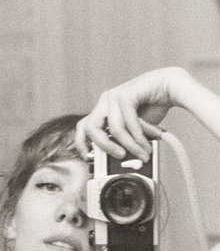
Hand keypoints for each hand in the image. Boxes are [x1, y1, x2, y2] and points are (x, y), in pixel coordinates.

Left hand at [74, 67, 188, 160]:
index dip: (82, 144)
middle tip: (119, 157)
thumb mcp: (132, 129)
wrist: (170, 88)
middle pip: (91, 128)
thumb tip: (117, 162)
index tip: (89, 159)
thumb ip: (121, 140)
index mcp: (102, 110)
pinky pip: (128, 122)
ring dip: (130, 145)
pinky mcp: (126, 94)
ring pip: (114, 128)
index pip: (83, 128)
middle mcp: (105, 102)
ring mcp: (114, 96)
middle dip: (104, 146)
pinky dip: (139, 137)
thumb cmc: (151, 108)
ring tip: (143, 155)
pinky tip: (147, 145)